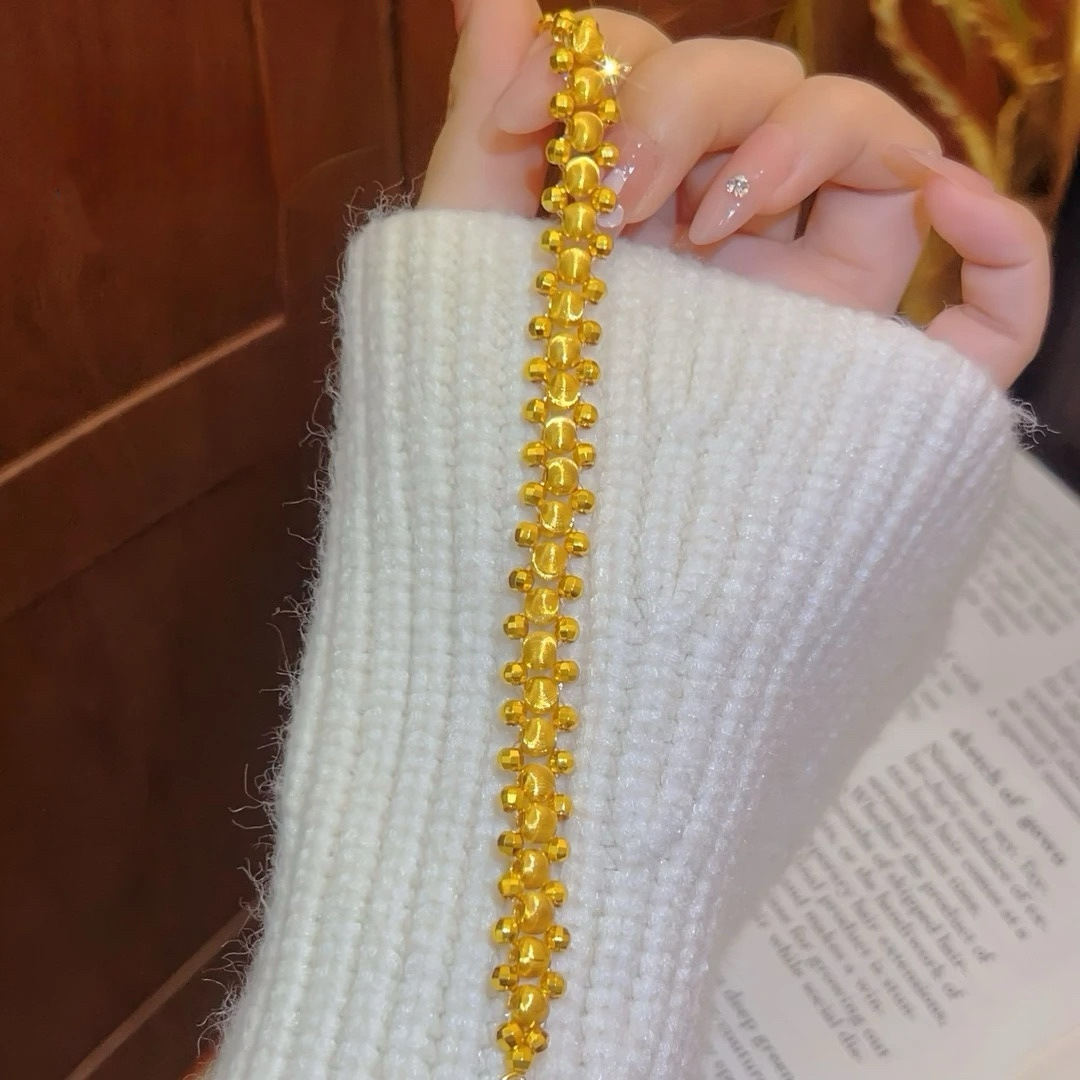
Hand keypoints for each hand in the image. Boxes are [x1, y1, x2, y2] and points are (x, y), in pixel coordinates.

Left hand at [419, 0, 1050, 388]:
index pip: (662, 69)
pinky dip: (1004, 244)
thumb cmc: (490, 415)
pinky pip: (989, 307)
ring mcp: (810, 300)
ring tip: (716, 222)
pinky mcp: (871, 373)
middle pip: (766, 88)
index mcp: (639, 202)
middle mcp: (731, 236)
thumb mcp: (469, 258)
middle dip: (688, 104)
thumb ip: (486, 124)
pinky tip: (956, 208)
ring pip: (877, 152)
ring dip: (808, 138)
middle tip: (618, 195)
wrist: (544, 564)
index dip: (608, 63)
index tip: (532, 120)